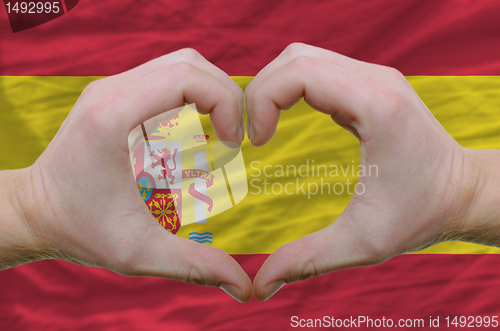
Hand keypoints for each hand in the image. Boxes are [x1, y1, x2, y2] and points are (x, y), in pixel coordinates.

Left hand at [3, 49, 251, 301]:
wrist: (34, 212)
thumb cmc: (79, 229)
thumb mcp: (139, 252)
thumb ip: (195, 266)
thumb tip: (243, 286)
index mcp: (114, 115)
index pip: (187, 77)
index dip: (226, 104)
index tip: (234, 144)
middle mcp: (110, 90)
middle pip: (189, 63)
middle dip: (225, 95)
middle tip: (235, 138)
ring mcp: (110, 87)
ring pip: (179, 63)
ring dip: (210, 93)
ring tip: (222, 132)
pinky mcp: (114, 94)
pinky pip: (165, 76)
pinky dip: (193, 94)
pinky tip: (197, 129)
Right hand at [245, 43, 495, 300]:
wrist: (463, 193)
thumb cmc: (421, 214)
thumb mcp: (362, 243)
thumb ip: (306, 260)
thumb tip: (260, 286)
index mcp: (375, 106)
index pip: (299, 73)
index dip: (262, 101)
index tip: (255, 143)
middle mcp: (375, 79)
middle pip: (295, 58)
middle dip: (259, 91)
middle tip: (250, 134)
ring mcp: (374, 77)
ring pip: (303, 57)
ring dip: (273, 87)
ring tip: (262, 126)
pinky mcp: (370, 84)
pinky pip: (318, 68)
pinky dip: (291, 87)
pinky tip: (284, 119)